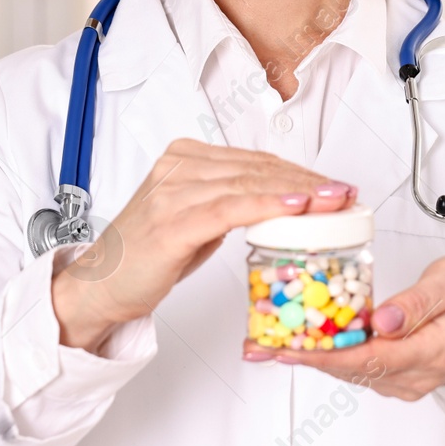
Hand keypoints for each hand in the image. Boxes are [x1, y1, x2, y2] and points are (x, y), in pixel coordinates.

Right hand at [52, 139, 353, 352]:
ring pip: (249, 183)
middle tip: (346, 194)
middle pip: (258, 168)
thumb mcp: (194, 219)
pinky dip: (266, 206)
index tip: (334, 186)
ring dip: (297, 193)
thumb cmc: (146, 256)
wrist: (99, 287)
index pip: (256, 160)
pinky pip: (229, 208)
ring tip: (333, 202)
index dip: (300, 172)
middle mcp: (178, 167)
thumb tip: (277, 205)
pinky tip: (294, 209)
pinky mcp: (172, 223)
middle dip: (308, 181)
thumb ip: (228, 203)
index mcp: (185, 159)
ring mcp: (173, 192)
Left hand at [242, 255, 444, 398]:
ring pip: (349, 369)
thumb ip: (421, 301)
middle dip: (302, 356)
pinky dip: (326, 353)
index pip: (371, 357)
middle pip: (350, 368)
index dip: (324, 354)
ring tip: (265, 339)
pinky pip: (356, 367)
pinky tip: (299, 339)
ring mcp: (405, 380)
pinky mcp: (396, 376)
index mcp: (436, 349)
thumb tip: (383, 319)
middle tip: (258, 344)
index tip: (287, 348)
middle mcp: (417, 374)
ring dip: (308, 355)